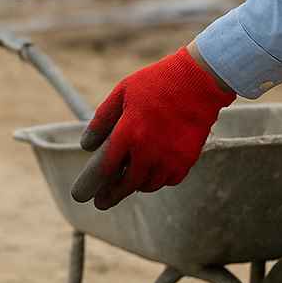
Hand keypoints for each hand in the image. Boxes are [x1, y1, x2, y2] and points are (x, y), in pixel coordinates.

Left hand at [73, 46, 234, 209]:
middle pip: (127, 184)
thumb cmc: (156, 83)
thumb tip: (86, 145)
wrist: (199, 81)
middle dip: (112, 195)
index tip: (82, 195)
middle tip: (102, 201)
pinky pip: (168, 180)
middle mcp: (148, 151)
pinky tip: (151, 171)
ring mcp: (169, 158)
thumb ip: (102, 120)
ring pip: (148, 184)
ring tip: (127, 181)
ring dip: (135, 185)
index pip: (105, 168)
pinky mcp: (187, 160)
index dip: (92, 184)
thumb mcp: (121, 93)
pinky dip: (158, 179)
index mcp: (128, 133)